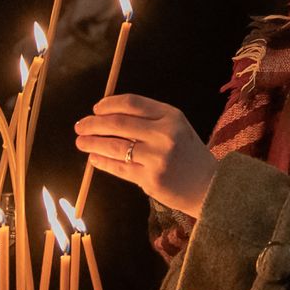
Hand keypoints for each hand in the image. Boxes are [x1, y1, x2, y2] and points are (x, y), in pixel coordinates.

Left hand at [74, 94, 218, 216]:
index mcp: (171, 116)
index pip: (132, 103)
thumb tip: (108, 115)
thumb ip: (149, 120)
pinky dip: (102, 162)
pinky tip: (94, 159)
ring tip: (81, 142)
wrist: (210, 186)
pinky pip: (119, 168)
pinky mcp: (150, 179)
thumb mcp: (176, 128)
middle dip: (93, 124)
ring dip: (93, 143)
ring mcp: (157, 157)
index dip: (109, 104)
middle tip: (79, 126)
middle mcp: (164, 134)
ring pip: (114, 146)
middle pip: (118, 123)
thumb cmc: (188, 154)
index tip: (96, 109)